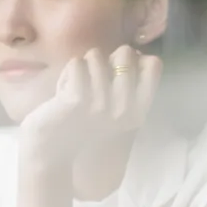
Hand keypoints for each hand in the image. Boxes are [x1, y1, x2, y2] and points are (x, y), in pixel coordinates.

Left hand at [19, 45, 161, 163]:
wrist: (53, 154)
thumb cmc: (81, 129)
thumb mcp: (114, 112)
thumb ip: (127, 85)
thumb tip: (134, 52)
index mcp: (138, 111)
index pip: (153, 64)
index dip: (133, 60)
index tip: (115, 73)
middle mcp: (125, 108)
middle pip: (125, 53)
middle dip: (105, 59)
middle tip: (91, 82)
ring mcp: (101, 104)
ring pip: (96, 55)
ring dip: (82, 67)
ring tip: (75, 89)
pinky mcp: (77, 99)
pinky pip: (76, 64)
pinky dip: (66, 73)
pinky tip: (62, 94)